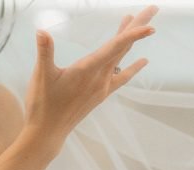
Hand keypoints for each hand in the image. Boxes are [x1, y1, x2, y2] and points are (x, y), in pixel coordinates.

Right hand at [23, 6, 157, 153]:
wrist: (48, 132)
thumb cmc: (43, 105)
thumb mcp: (41, 76)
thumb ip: (44, 52)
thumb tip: (42, 32)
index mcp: (88, 69)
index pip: (115, 48)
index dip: (132, 35)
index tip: (149, 26)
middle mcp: (100, 77)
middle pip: (123, 47)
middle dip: (137, 26)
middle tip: (152, 9)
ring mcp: (102, 86)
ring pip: (121, 57)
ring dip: (129, 39)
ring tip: (136, 21)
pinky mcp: (100, 94)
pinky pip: (121, 77)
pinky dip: (132, 67)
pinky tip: (143, 60)